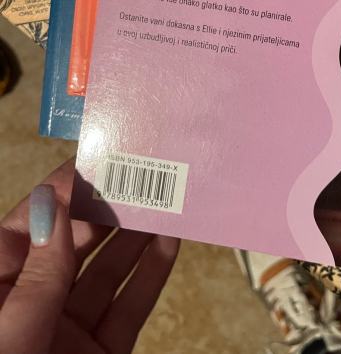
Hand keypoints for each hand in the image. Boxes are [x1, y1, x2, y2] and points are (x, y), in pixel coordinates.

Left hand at [0, 159, 179, 353]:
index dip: (65, 191)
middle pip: (75, 243)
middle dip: (109, 207)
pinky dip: (151, 276)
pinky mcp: (102, 351)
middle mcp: (34, 301)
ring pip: (108, 271)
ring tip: (164, 198)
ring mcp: (69, 327)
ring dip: (136, 235)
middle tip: (142, 171)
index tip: (101, 160)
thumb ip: (41, 274)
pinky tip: (169, 243)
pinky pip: (129, 309)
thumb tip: (57, 206)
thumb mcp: (11, 330)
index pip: (33, 225)